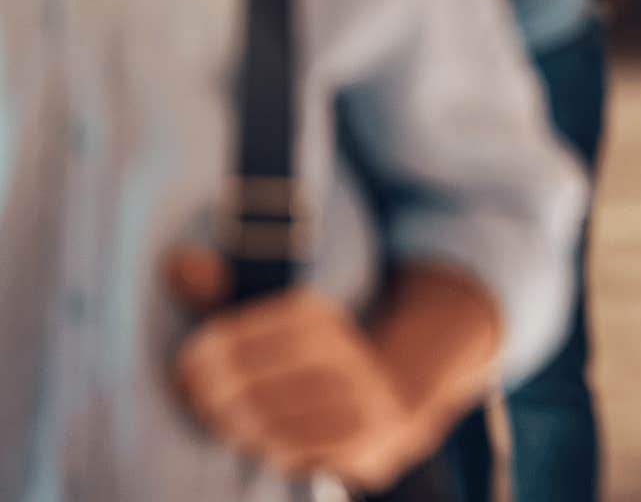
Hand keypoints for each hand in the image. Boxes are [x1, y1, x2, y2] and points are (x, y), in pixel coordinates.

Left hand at [168, 247, 442, 490]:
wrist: (392, 399)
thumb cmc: (306, 365)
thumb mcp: (271, 323)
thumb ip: (219, 295)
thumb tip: (176, 261)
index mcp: (311, 316)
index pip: (231, 340)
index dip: (195, 365)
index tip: (184, 380)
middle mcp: (339, 349)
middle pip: (246, 386)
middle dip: (215, 404)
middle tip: (206, 412)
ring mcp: (356, 394)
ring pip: (269, 422)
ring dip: (243, 430)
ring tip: (236, 427)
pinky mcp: (365, 434)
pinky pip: (299, 451)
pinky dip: (276, 451)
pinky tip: (271, 442)